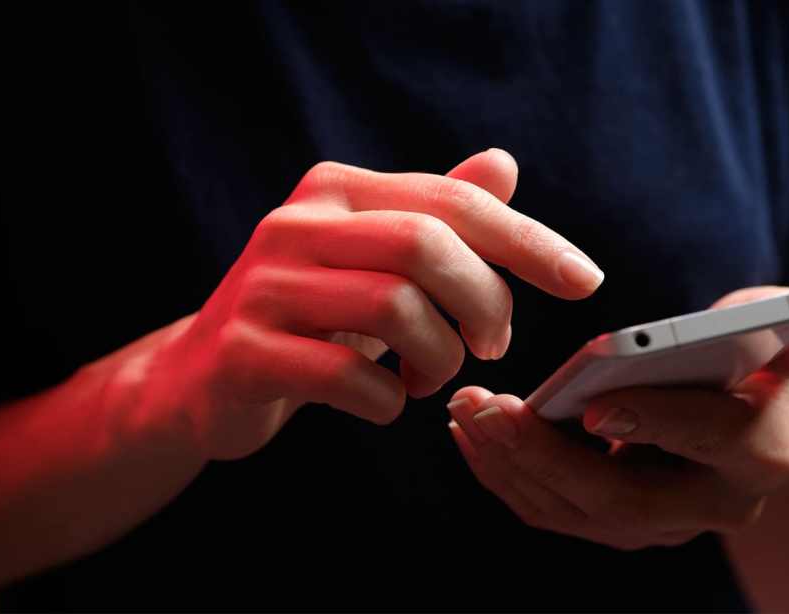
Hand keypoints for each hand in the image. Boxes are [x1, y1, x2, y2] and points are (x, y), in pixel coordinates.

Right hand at [138, 149, 604, 460]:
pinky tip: (386, 402)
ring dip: (439, 358)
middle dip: (483, 302)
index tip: (584, 281)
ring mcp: (264, 287)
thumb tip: (503, 165)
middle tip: (492, 345)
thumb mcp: (375, 261)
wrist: (203, 377)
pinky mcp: (246, 351)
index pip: (451, 200)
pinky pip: (348, 376)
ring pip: (393, 308)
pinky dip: (388, 400)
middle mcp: (296, 224)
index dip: (527, 241)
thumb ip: (436, 214)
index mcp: (336, 190)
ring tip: (433, 377)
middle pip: (424, 245)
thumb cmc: (312, 316)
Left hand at [447, 287, 788, 549]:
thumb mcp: (777, 331)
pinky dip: (508, 476)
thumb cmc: (755, 357)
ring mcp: (663, 524)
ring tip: (465, 412)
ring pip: (575, 513)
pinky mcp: (619, 524)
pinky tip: (473, 434)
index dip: (657, 422)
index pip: (712, 441)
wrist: (749, 415)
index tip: (594, 404)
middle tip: (486, 408)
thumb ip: (786, 332)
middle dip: (545, 455)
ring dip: (510, 465)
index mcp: (762, 452)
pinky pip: (555, 511)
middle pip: (623, 498)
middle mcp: (714, 506)